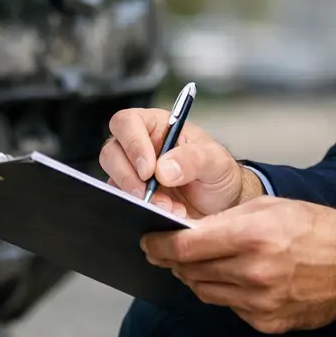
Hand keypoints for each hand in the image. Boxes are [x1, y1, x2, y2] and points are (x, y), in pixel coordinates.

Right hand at [99, 106, 259, 218]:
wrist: (223, 206)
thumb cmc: (218, 174)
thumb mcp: (216, 161)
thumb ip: (193, 159)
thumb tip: (163, 168)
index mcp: (157, 127)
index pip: (128, 122)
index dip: (132, 143)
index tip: (148, 169)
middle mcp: (140, 147)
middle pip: (111, 152)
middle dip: (129, 177)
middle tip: (150, 194)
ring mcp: (133, 173)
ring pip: (113, 178)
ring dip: (136, 196)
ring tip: (167, 207)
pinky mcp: (133, 196)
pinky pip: (122, 201)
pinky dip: (140, 210)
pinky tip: (166, 214)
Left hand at [142, 197, 335, 333]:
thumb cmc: (315, 227)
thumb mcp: (267, 207)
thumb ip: (223, 221)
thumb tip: (185, 233)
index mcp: (252, 237)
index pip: (186, 247)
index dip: (159, 246)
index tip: (148, 243)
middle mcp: (255, 273)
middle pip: (191, 272)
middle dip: (175, 261)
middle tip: (168, 252)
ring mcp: (262, 302)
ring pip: (206, 292)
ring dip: (196, 278)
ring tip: (199, 264)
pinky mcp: (269, 322)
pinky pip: (231, 308)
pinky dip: (225, 293)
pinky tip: (234, 279)